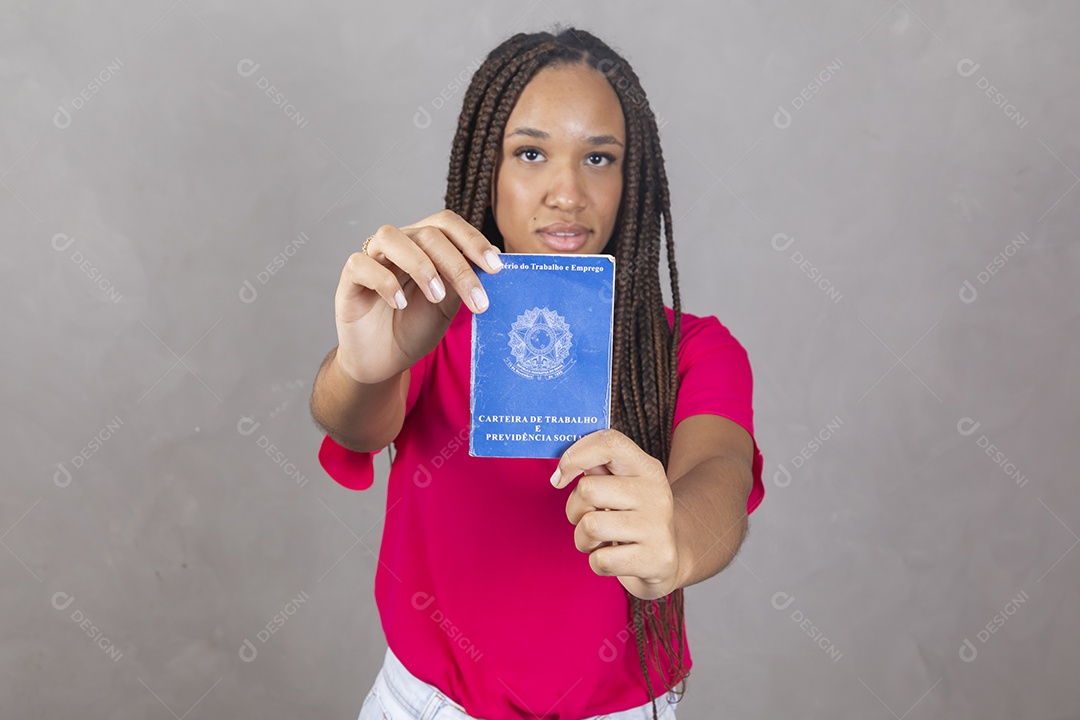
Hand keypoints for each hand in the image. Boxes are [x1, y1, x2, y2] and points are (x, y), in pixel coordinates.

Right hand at [333, 209, 502, 384]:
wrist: (385, 360)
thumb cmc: (415, 328)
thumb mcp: (447, 305)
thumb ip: (461, 281)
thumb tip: (494, 258)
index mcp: (424, 245)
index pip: (447, 224)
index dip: (473, 239)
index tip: (495, 267)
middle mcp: (399, 245)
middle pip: (427, 233)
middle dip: (456, 265)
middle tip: (476, 298)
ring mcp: (372, 258)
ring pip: (390, 236)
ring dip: (420, 265)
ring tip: (436, 297)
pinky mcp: (350, 279)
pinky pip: (362, 264)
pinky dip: (385, 282)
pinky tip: (399, 303)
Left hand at [551, 429, 680, 599]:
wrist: (667, 558)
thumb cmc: (631, 518)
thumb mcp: (622, 487)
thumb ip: (597, 470)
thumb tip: (565, 466)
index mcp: (646, 468)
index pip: (609, 442)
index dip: (575, 455)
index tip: (559, 478)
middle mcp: (655, 492)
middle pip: (588, 489)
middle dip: (574, 509)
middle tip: (590, 517)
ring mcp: (657, 526)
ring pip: (590, 526)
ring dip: (583, 539)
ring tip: (601, 540)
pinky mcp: (655, 559)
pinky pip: (601, 560)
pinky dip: (598, 563)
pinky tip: (615, 557)